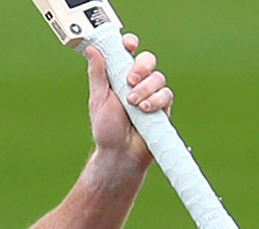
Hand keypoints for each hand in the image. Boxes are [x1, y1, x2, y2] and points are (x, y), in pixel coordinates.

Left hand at [85, 33, 173, 166]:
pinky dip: (156, 100)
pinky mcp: (163, 106)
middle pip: (147, 60)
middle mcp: (137, 82)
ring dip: (146, 89)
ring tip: (134, 104)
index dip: (130, 44)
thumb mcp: (99, 100)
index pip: (127, 53)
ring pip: (158, 77)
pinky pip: (166, 94)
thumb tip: (92, 50)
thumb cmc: (107, 128)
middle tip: (130, 81)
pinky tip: (145, 109)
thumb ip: (98, 75)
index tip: (129, 44)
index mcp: (119, 76)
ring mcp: (151, 93)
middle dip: (141, 67)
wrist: (121, 153)